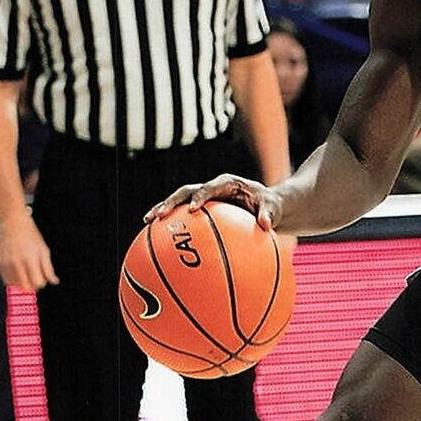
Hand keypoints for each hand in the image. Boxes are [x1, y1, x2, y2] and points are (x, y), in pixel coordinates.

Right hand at [0, 211, 58, 290]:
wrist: (13, 224)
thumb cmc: (30, 236)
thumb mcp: (44, 250)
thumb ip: (48, 269)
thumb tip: (54, 282)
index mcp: (31, 260)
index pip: (38, 283)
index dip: (42, 283)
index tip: (42, 279)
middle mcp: (17, 264)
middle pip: (26, 287)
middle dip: (32, 286)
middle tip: (34, 278)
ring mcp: (6, 265)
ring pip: (15, 286)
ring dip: (22, 284)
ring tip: (26, 274)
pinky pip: (6, 281)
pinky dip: (13, 280)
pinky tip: (18, 272)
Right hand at [145, 173, 280, 230]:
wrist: (265, 205)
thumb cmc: (269, 206)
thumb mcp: (273, 208)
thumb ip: (268, 214)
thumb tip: (265, 225)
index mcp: (228, 183)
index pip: (211, 187)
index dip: (201, 196)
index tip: (193, 209)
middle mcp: (212, 188)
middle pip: (187, 191)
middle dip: (172, 201)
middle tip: (159, 215)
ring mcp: (203, 197)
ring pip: (178, 200)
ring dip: (163, 209)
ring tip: (147, 221)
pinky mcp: (199, 208)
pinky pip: (182, 214)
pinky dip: (171, 222)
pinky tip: (157, 237)